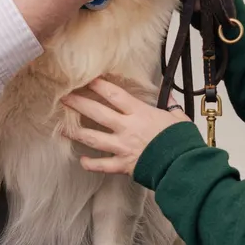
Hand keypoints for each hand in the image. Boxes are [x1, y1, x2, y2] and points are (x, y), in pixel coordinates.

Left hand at [60, 77, 189, 175]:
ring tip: (62, 129)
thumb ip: (170, 104)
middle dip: (78, 103)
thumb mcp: (178, 117)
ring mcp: (122, 147)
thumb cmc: (181, 140)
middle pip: (97, 112)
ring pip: (93, 138)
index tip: (87, 79)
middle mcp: (127, 128)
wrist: (182, 164)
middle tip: (64, 97)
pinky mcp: (123, 165)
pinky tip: (82, 161)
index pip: (114, 95)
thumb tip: (168, 93)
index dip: (99, 85)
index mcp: (140, 113)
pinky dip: (91, 164)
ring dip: (76, 132)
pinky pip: (103, 165)